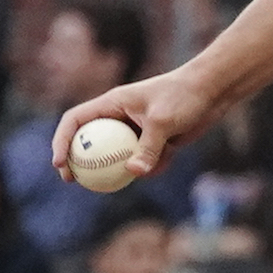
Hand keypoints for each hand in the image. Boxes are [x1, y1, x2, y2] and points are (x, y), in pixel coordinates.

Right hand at [53, 65, 224, 187]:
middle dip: (78, 162)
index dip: (62, 141)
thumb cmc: (184, 96)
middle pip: (89, 142)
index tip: (60, 163)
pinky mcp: (154, 141)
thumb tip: (133, 173)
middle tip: (72, 181)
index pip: (75, 121)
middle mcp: (119, 117)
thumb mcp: (163, 121)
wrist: (212, 91)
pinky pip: (145, 161)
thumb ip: (148, 147)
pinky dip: (152, 166)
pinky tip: (167, 162)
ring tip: (125, 180)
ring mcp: (136, 131)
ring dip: (119, 169)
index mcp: (112, 104)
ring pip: (117, 156)